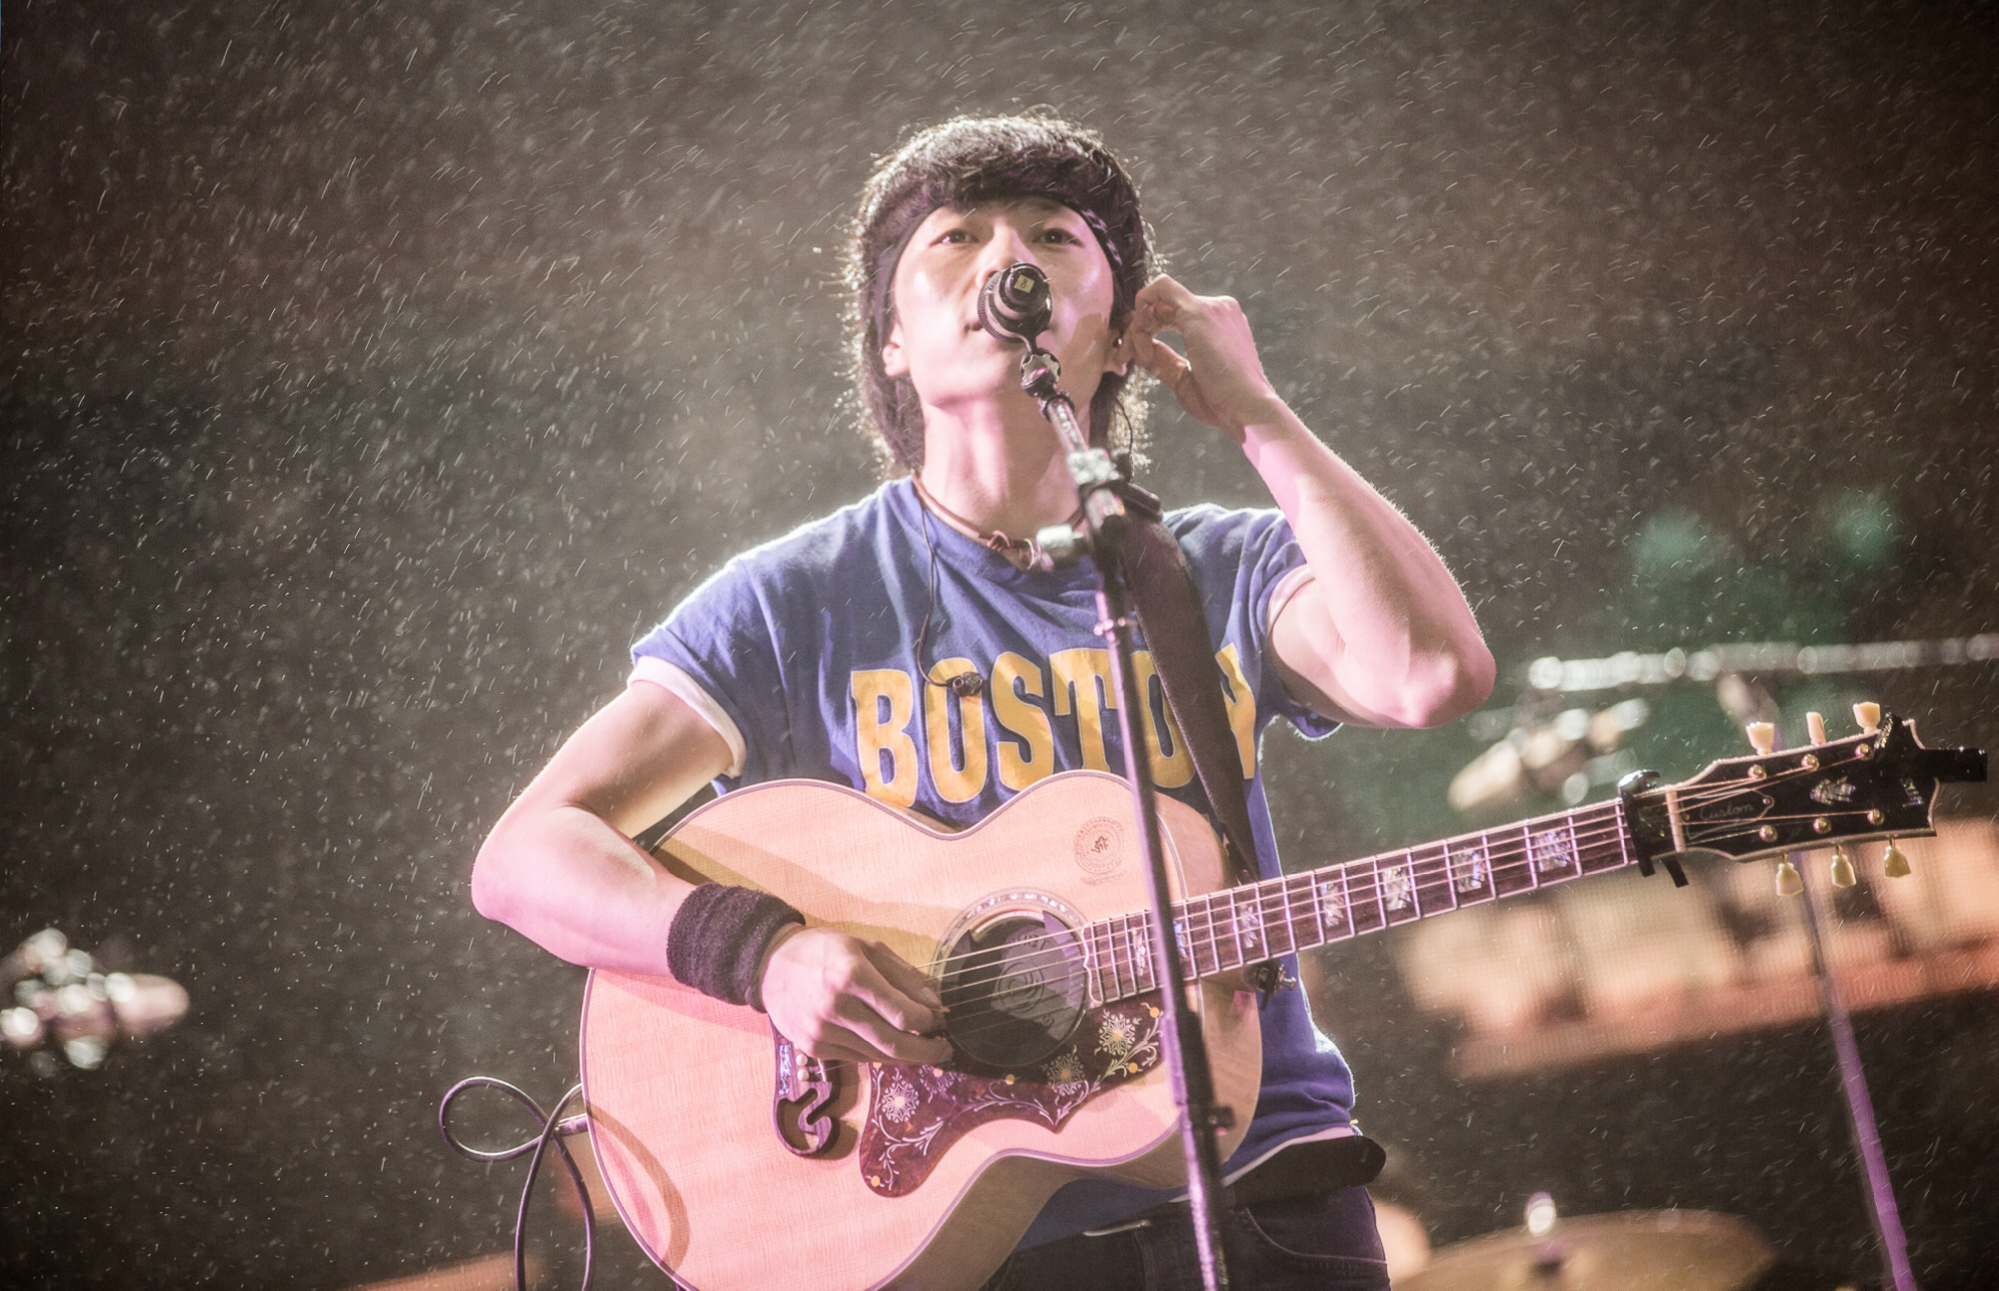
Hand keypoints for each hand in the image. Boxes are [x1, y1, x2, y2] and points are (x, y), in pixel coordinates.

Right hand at [757, 926, 953, 1065]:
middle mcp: (836, 1007)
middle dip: (926, 1052)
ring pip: (876, 1055)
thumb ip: (903, 974)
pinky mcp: (812, 1047)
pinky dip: (878, 1054)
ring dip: (905, 1056)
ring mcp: (822, 1031)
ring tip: (922, 1049)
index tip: (940, 1021)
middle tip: (943, 1052)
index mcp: (852, 975)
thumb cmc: (823, 950)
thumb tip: (935, 1002)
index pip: (902, 1013)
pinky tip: (889, 1046)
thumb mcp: (865, 946)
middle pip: (894, 1044)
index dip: (928, 1023)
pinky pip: (856, 1058)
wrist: (770, 964)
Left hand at [1124, 275, 1286, 442]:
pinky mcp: (1198, 311)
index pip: (1172, 314)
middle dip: (1137, 329)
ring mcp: (1211, 306)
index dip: (1148, 331)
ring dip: (1138, 327)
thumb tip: (1144, 349)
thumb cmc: (1221, 402)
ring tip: (1140, 358)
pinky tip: (1143, 345)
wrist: (1245, 409)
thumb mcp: (1185, 378)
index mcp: (1219, 324)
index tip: (1140, 358)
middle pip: (1162, 305)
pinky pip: (1158, 290)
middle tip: (1125, 358)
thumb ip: (1165, 359)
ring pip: (1157, 299)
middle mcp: (1218, 308)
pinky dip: (1141, 315)